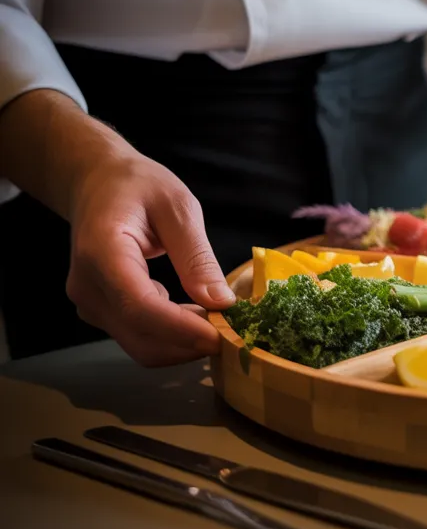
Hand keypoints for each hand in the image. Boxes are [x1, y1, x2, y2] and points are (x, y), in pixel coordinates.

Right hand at [0, 90, 233, 366]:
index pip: (139, 306)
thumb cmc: (138, 186)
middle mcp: (88, 287)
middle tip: (235, 330)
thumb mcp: (178, 208)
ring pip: (140, 344)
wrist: (97, 183)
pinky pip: (139, 335)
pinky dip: (173, 335)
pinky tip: (198, 313)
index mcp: (102, 253)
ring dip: (184, 343)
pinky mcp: (101, 312)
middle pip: (140, 336)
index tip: (222, 337)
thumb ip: (196, 256)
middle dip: (189, 343)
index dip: (181, 329)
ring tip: (221, 319)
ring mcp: (90, 304)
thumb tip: (222, 302)